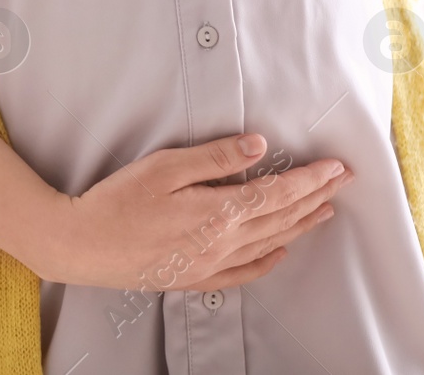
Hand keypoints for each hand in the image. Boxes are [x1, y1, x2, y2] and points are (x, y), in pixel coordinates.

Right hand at [22, 133, 353, 291]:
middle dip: (314, 197)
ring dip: (300, 225)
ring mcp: (209, 263)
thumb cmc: (116, 202)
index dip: (310, 180)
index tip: (336, 168)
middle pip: (280, 217)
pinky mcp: (193, 276)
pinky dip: (268, 262)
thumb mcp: (163, 167)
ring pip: (269, 243)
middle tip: (342, 183)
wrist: (82, 245)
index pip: (277, 193)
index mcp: (217, 211)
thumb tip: (258, 147)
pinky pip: (243, 272)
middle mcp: (222, 242)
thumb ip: (214, 158)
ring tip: (324, 212)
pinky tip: (279, 253)